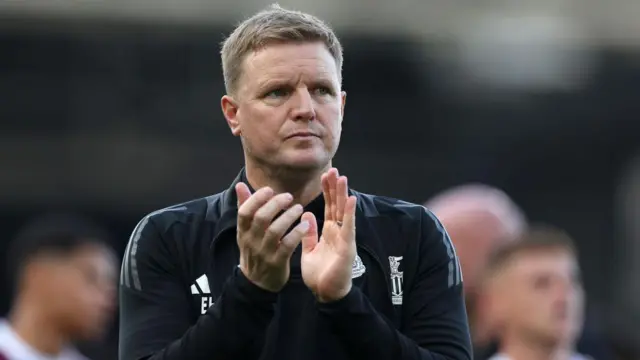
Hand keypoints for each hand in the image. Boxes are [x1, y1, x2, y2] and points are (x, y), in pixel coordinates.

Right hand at [236, 183, 308, 291]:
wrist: (257, 282)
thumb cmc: (254, 249)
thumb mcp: (246, 230)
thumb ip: (245, 207)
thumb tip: (240, 185)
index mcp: (243, 231)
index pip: (244, 212)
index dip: (256, 198)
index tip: (270, 190)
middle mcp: (251, 241)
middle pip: (261, 218)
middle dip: (275, 205)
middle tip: (288, 196)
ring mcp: (264, 253)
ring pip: (275, 231)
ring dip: (288, 217)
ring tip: (299, 208)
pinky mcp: (277, 263)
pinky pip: (287, 246)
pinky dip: (297, 234)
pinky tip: (305, 225)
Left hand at [301, 168, 357, 302]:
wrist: (326, 294)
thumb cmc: (320, 274)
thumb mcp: (309, 250)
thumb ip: (309, 233)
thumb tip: (306, 214)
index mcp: (329, 232)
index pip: (328, 207)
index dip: (327, 191)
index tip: (324, 175)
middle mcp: (338, 231)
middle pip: (336, 205)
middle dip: (334, 187)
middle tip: (333, 169)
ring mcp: (344, 237)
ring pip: (343, 212)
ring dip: (343, 194)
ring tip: (342, 178)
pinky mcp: (347, 246)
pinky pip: (348, 227)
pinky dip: (349, 213)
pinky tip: (350, 200)